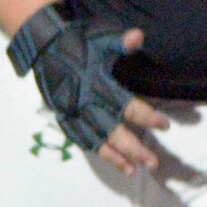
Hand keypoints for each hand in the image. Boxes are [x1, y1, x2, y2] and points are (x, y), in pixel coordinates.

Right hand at [7, 4, 169, 174]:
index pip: (127, 106)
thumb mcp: (98, 39)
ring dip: (115, 157)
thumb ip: (119, 43)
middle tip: (153, 162)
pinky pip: (80, 138)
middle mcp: (85, 104)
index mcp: (97, 85)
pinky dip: (95, 150)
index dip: (147, 117)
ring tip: (133, 170)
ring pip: (96, 141)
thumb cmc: (74, 43)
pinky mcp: (63, 116)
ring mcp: (73, 113)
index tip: (165, 126)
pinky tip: (109, 160)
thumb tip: (138, 36)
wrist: (42, 47)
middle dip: (134, 149)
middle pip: (113, 132)